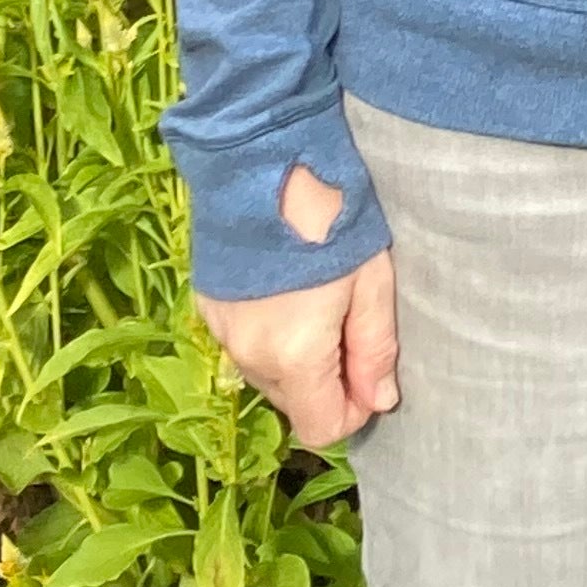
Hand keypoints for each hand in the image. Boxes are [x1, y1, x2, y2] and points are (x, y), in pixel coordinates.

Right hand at [194, 168, 398, 446]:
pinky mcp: (206, 304)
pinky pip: (243, 342)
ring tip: (317, 298)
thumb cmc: (330, 215)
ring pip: (267, 373)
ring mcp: (220, 330)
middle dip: (325, 380)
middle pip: (293, 401)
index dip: (352, 411)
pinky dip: (267, 332)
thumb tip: (380, 401)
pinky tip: (285, 287)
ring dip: (296, 357)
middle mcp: (249, 355)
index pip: (319, 428)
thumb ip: (375, 349)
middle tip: (348, 321)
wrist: (263, 158)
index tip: (369, 372)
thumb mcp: (372, 281)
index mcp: (294, 356)